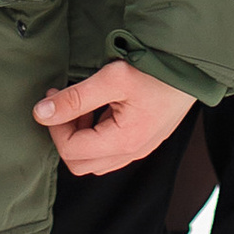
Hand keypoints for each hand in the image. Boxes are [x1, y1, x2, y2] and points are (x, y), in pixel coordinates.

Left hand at [33, 61, 196, 178]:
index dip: (54, 126)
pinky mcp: (142, 142)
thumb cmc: (156, 71)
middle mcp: (132, 153)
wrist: (192, 69)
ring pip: (93, 161)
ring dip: (79, 136)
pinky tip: (98, 108)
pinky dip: (94, 135)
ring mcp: (138, 150)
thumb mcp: (112, 79)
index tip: (52, 98)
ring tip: (81, 105)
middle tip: (63, 104)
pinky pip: (108, 152)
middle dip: (64, 135)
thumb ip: (75, 98)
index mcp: (124, 141)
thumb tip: (41, 112)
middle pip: (79, 164)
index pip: (71, 150)